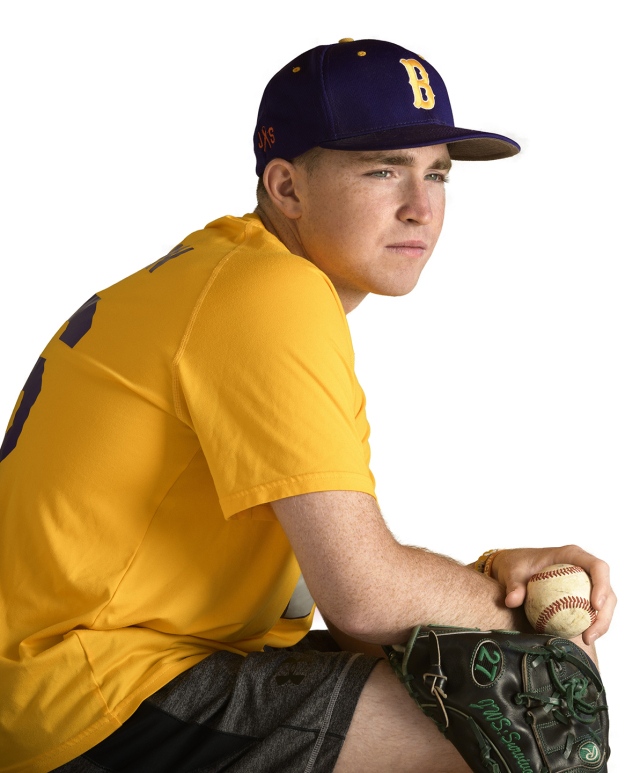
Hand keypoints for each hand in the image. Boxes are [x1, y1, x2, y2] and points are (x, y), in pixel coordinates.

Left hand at [489, 545, 615, 645]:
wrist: (513, 568)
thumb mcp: (511, 573)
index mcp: (572, 555)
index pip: (597, 567)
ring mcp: (585, 583)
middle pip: (606, 589)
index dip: (602, 585)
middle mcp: (583, 567)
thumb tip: (512, 601)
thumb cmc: (515, 565)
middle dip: (605, 613)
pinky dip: (589, 625)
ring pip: (604, 604)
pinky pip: (591, 612)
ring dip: (601, 623)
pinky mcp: (581, 596)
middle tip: (590, 633)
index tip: (595, 606)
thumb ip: (513, 586)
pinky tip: (580, 640)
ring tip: (586, 639)